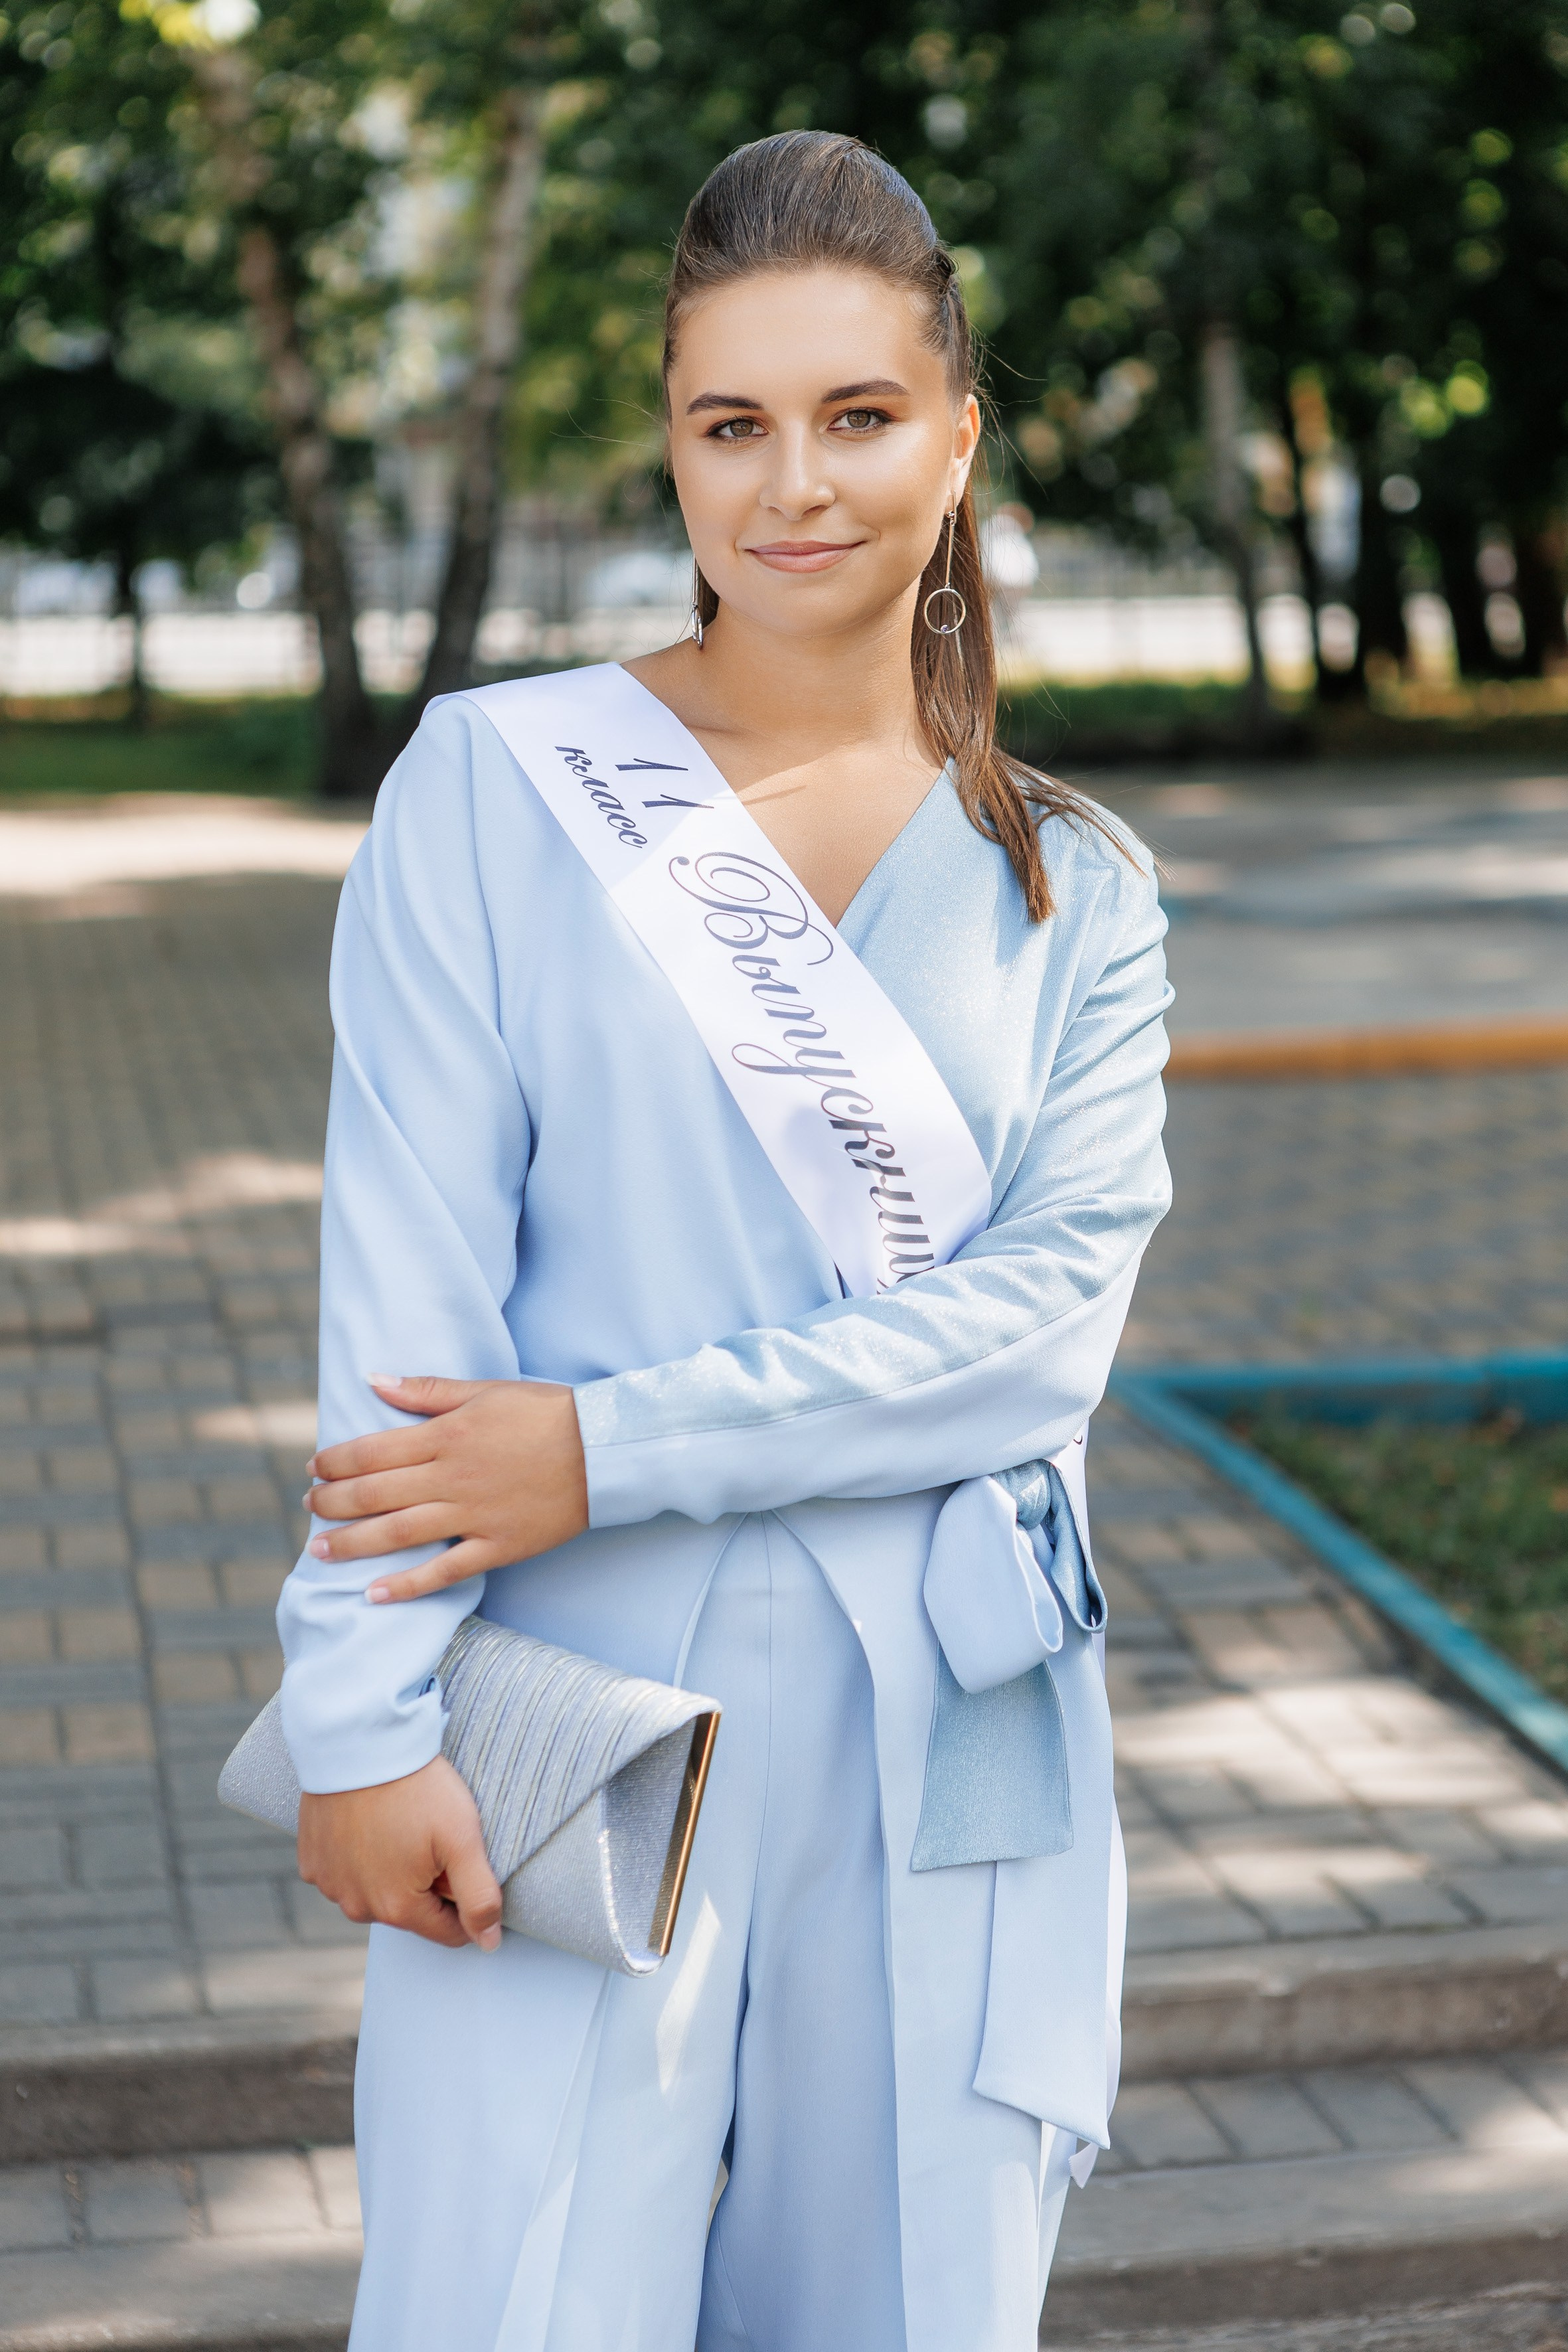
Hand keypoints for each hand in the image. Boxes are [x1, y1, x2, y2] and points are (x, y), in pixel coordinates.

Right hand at [298, 1756, 502, 1950]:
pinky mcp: (311, 1861)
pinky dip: (358, 1856)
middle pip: (410, 1912)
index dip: (465, 1900)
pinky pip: (344, 1872)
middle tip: (430, 1834)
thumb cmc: (416, 1788)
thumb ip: (480, 1898)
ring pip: (375, 1893)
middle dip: (427, 1884)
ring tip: (399, 1824)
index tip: (462, 1861)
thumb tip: (489, 1944)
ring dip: (390, 1871)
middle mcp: (357, 1907)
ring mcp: (330, 1885)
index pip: (449, 1931)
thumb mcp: (462, 1839)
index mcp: (398, 1909)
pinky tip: (368, 1823)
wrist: (359, 1742)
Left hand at [303, 1375, 588, 1602]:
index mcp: (447, 1435)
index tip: (313, 1468)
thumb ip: (426, 1391)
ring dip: (351, 1544)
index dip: (335, 1461)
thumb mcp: (486, 1391)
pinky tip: (373, 1594)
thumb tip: (373, 1380)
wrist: (605, 1449)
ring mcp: (473, 1515)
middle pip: (374, 1494)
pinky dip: (406, 1586)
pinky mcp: (496, 1546)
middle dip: (332, 1502)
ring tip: (319, 1550)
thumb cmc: (546, 1412)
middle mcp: (452, 1477)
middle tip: (308, 1505)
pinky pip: (443, 1572)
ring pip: (397, 1534)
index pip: (373, 1451)